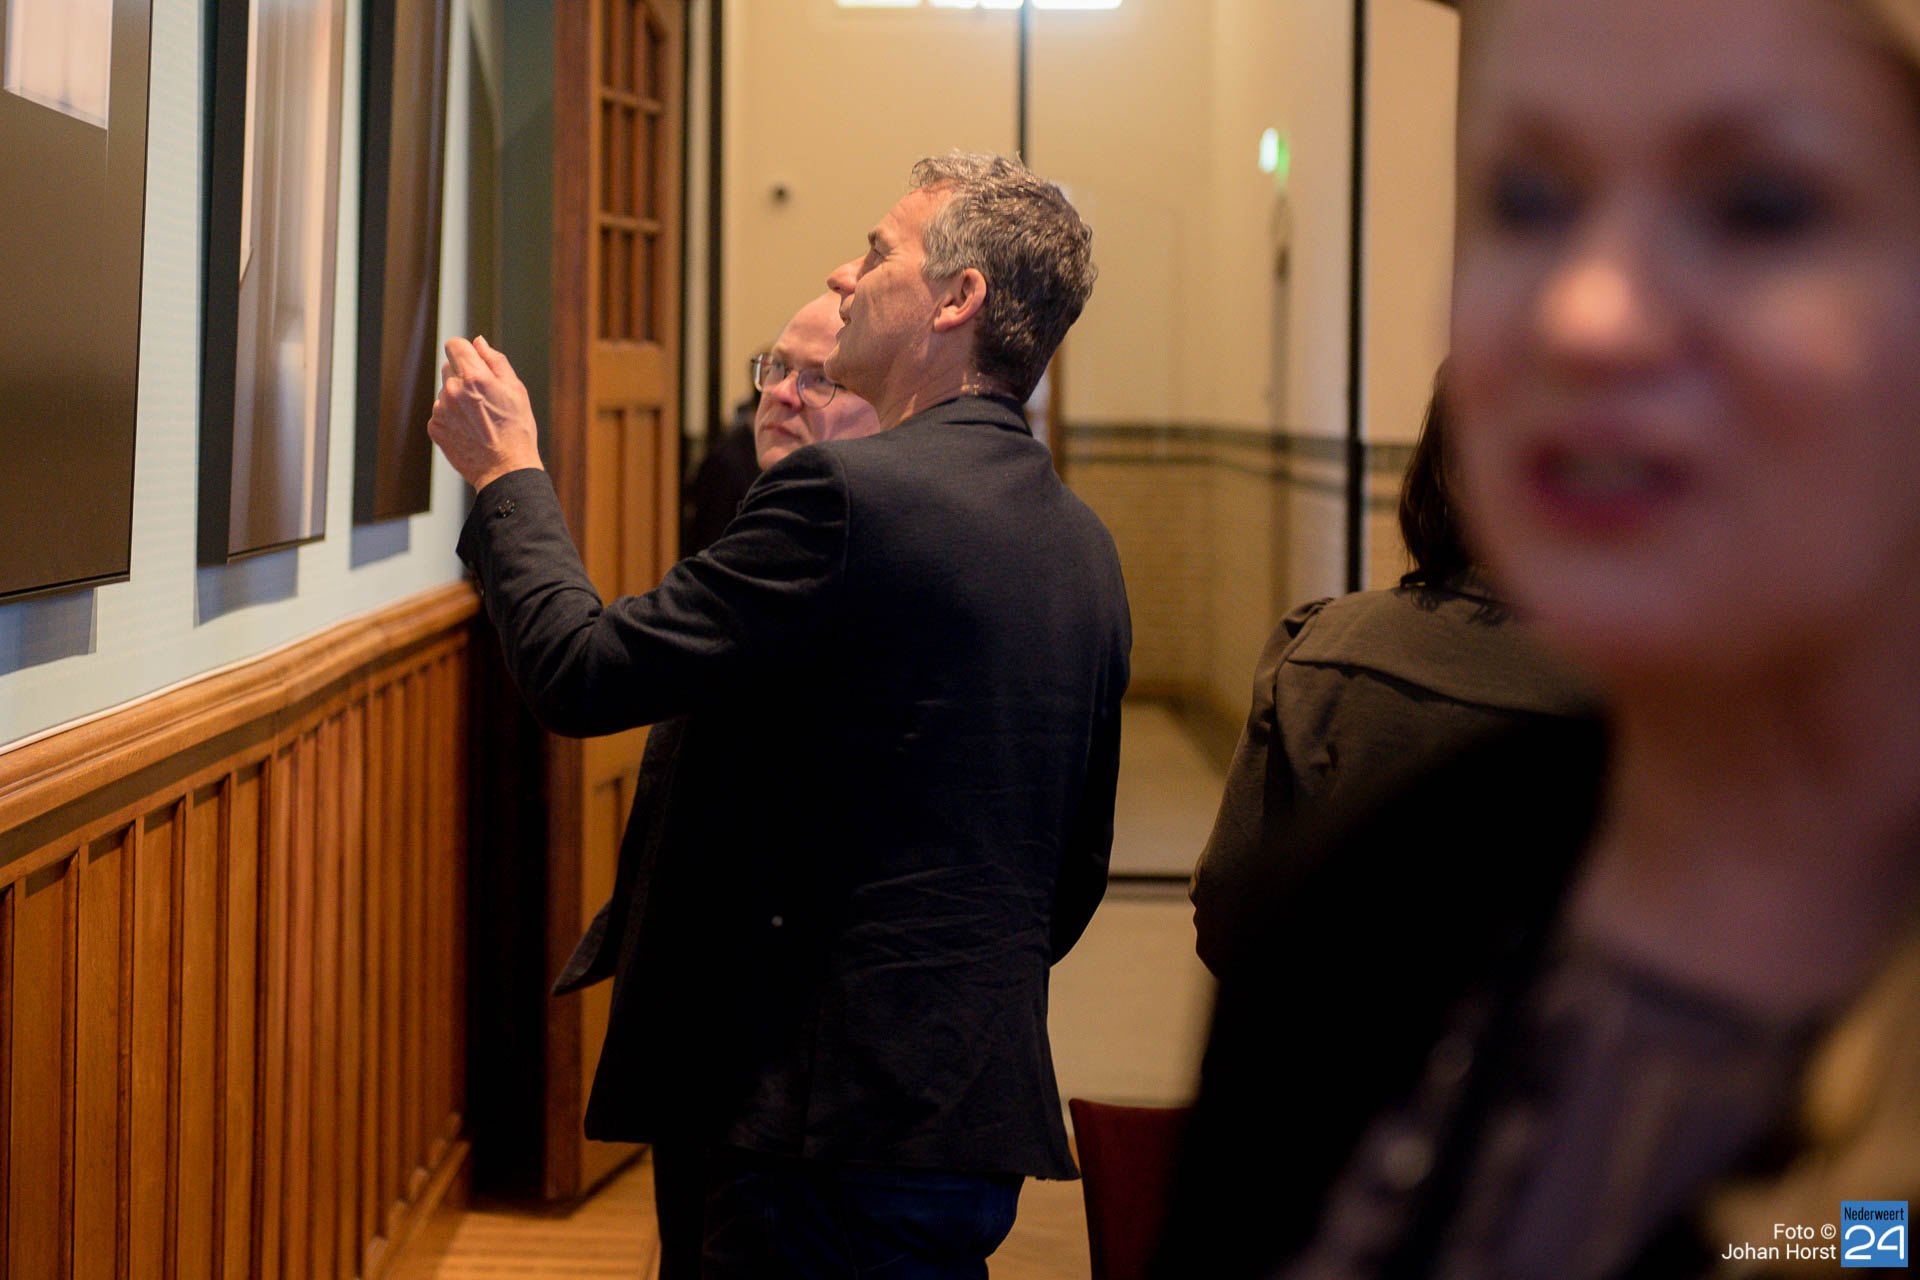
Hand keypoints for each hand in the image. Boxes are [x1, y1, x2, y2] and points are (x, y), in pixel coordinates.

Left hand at [428, 335, 543, 490]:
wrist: (505, 470)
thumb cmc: (516, 430)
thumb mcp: (516, 390)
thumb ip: (495, 361)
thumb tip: (478, 343)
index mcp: (474, 377)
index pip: (454, 344)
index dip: (466, 351)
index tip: (474, 361)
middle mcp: (453, 391)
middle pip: (449, 366)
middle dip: (464, 375)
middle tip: (484, 397)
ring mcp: (441, 410)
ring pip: (445, 391)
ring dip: (458, 398)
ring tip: (479, 418)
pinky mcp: (435, 427)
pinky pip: (440, 412)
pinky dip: (452, 417)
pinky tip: (470, 430)